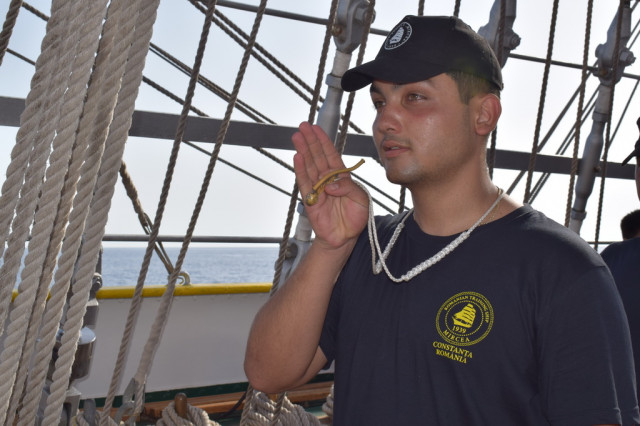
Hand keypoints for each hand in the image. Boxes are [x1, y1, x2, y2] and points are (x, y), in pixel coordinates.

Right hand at [292, 122, 368, 248]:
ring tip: (297, 137)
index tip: (316, 128)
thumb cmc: (356, 217)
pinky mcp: (311, 200)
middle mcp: (328, 180)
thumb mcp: (360, 199)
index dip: (323, 141)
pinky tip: (297, 157)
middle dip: (310, 141)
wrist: (346, 238)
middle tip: (302, 126)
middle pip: (317, 156)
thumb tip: (330, 183)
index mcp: (341, 177)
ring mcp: (318, 189)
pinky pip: (304, 183)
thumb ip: (348, 187)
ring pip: (309, 166)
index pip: (331, 155)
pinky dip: (300, 170)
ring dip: (303, 151)